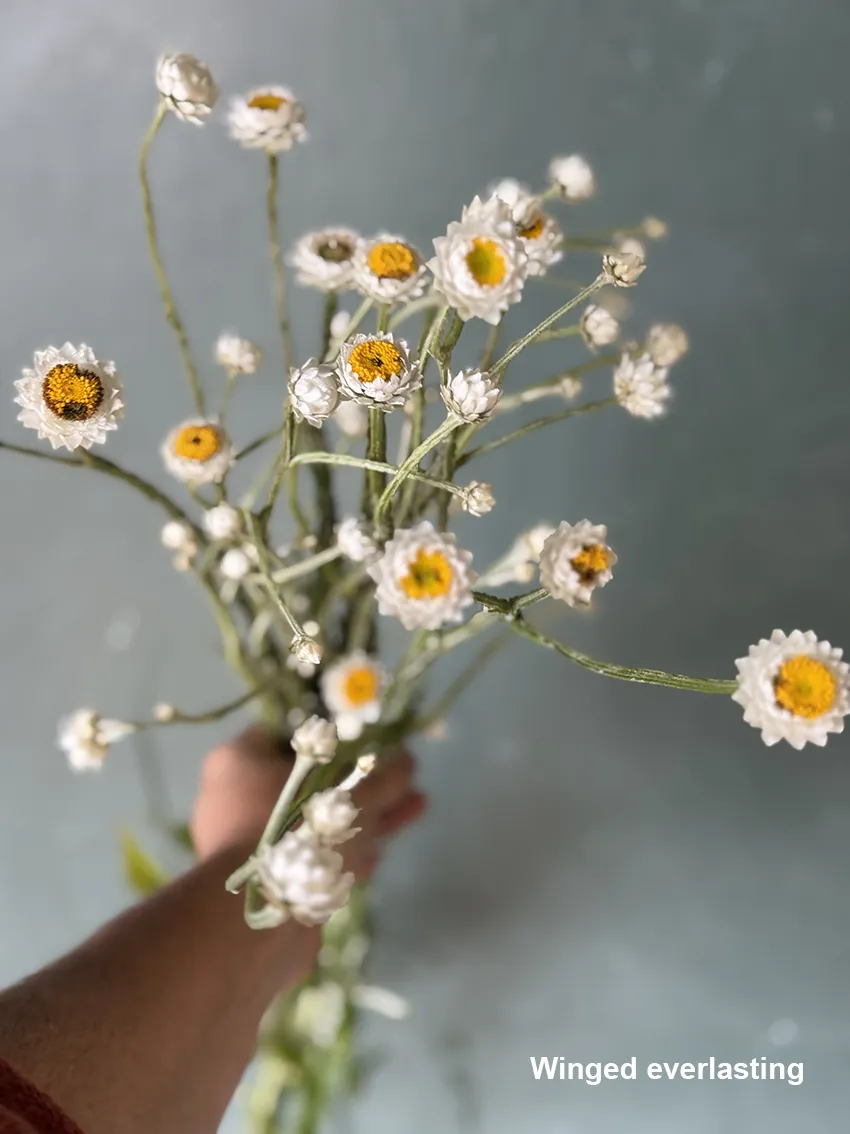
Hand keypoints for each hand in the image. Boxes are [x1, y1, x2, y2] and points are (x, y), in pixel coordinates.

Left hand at [191, 726, 426, 880]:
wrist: (259, 925)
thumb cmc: (298, 834)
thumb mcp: (354, 794)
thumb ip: (385, 776)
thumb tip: (407, 762)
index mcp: (239, 761)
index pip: (287, 730)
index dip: (333, 732)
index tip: (371, 739)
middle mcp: (234, 798)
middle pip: (309, 779)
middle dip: (359, 781)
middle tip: (401, 780)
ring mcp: (246, 844)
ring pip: (314, 820)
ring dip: (360, 817)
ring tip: (410, 810)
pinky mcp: (262, 882)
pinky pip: (308, 856)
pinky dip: (341, 852)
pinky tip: (377, 855)